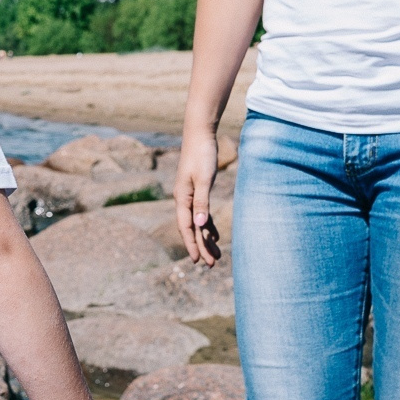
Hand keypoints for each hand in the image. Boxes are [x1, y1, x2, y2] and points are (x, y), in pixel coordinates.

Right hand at [172, 129, 222, 265]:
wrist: (200, 134)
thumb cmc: (202, 155)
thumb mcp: (204, 179)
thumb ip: (202, 202)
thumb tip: (199, 224)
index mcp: (182, 198)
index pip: (186, 227)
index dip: (192, 244)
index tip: (197, 261)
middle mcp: (184, 199)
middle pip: (192, 228)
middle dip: (201, 246)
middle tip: (212, 264)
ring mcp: (190, 195)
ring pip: (198, 222)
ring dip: (206, 238)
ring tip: (217, 255)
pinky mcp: (197, 190)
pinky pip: (202, 213)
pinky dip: (208, 226)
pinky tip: (215, 235)